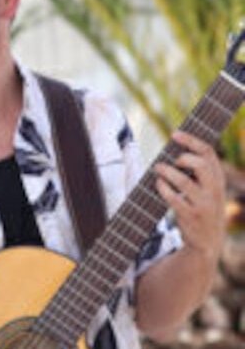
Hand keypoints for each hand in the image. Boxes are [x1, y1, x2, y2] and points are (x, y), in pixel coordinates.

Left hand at [154, 131, 225, 259]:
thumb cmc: (201, 208)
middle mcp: (214, 190)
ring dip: (168, 172)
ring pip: (185, 182)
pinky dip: (164, 188)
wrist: (208, 242)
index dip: (191, 141)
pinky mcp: (191, 216)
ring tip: (158, 168)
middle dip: (184, 158)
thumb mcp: (207, 189)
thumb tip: (176, 149)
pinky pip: (175, 199)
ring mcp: (204, 204)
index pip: (209, 153)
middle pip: (202, 165)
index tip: (174, 134)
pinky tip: (158, 183)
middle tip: (173, 160)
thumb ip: (198, 171)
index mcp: (218, 179)